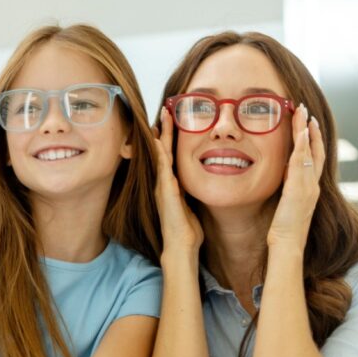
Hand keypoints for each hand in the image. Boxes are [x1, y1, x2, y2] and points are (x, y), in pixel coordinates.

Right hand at [154, 107, 203, 252]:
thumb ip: (191, 193)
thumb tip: (198, 184)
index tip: (173, 121)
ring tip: (162, 116)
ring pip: (160, 154)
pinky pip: (163, 166)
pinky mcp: (166, 191)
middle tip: (166, 109)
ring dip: (161, 135)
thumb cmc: (187, 230)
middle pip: (162, 150)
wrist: (181, 247)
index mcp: (170, 185)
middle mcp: (163, 182)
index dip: (171, 138)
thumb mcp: (191, 206)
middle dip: (163, 130)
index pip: (170, 156)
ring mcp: (163, 186)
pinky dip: (161, 151)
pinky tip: (159, 138)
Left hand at [267, 104, 324, 250]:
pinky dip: (303, 146)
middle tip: (306, 111)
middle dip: (312, 129)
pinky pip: (302, 164)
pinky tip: (301, 132)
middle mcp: (313, 185)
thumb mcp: (286, 205)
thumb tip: (283, 177)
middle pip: (316, 150)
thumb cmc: (284, 230)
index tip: (309, 124)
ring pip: (309, 152)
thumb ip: (288, 190)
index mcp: (310, 188)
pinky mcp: (299, 190)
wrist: (288, 245)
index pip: (314, 159)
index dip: (313, 140)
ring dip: (306, 131)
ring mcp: (308, 186)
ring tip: (302, 112)